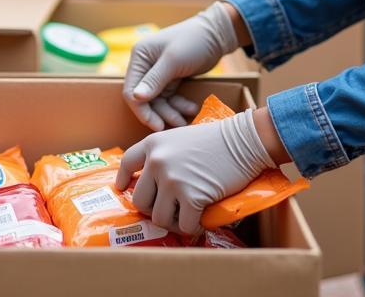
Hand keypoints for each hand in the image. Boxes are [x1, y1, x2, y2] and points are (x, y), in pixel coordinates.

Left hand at [115, 109, 274, 234]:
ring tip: (185, 216)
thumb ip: (163, 155)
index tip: (123, 188)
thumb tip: (153, 181)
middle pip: (140, 200)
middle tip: (168, 210)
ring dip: (173, 222)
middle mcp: (157, 161)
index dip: (123, 179)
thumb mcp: (178, 138)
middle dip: (153, 209)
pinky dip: (193, 227)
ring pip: (160, 218)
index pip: (126, 163)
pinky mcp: (191, 196)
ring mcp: (172, 179)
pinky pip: (185, 225)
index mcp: (152, 144)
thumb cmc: (214, 139)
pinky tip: (200, 220)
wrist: (241, 141)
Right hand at [123, 2, 238, 129]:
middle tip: (175, 126)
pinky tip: (192, 109)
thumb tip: (135, 98)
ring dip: (171, 112)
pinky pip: (170, 99)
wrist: (216, 35)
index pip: (131, 90)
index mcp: (140, 57)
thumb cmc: (192, 42)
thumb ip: (154, 80)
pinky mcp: (170, 79)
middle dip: (159, 113)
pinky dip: (179, 105)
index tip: (157, 125)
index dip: (141, 110)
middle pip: (144, 99)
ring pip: (158, 102)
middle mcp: (145, 66)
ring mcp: (157, 74)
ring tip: (186, 120)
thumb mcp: (173, 61)